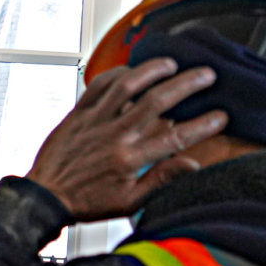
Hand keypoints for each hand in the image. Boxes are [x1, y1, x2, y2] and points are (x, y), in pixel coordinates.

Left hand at [24, 58, 226, 221]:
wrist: (45, 196)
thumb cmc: (86, 202)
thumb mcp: (128, 202)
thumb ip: (160, 182)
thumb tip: (191, 166)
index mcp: (129, 159)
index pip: (175, 138)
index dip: (202, 125)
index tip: (220, 116)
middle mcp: (114, 136)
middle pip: (157, 101)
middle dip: (186, 85)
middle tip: (206, 75)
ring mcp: (94, 121)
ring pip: (127, 85)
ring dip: (152, 70)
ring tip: (172, 63)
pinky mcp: (78, 114)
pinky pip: (98, 86)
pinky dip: (116, 74)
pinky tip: (131, 69)